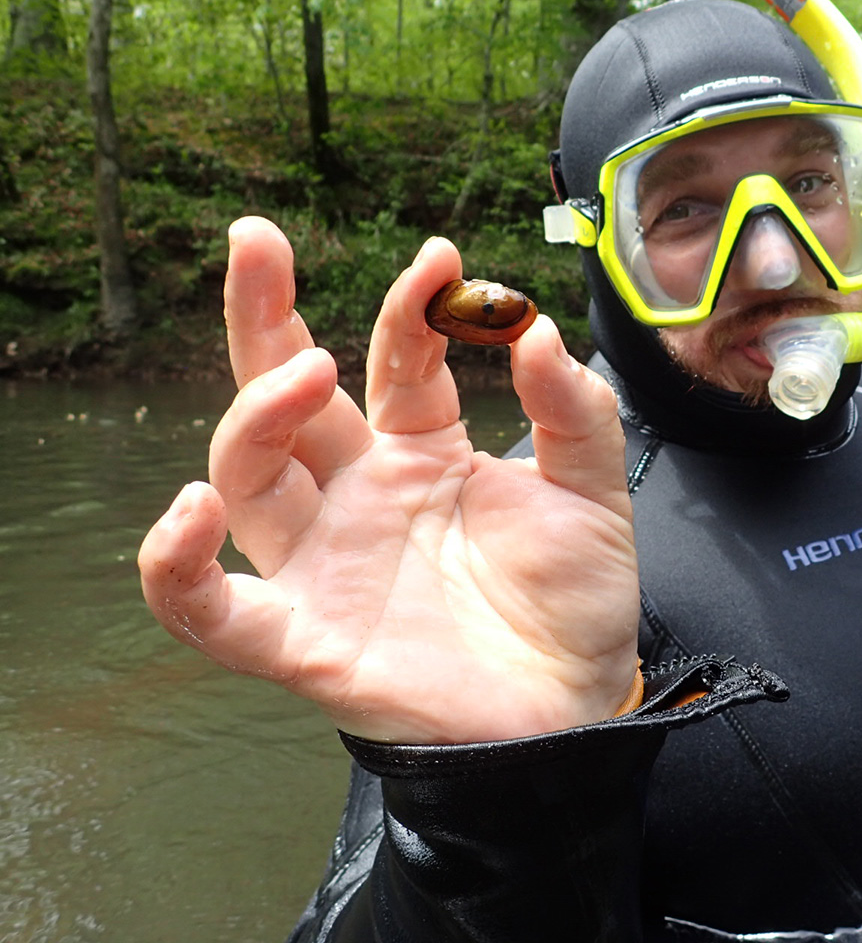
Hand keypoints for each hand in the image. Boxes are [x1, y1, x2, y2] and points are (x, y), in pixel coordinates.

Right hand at [139, 217, 639, 744]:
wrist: (575, 712)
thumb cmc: (575, 604)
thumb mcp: (594, 495)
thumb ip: (574, 413)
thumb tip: (534, 325)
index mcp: (424, 452)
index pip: (397, 360)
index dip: (412, 306)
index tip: (442, 259)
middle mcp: (361, 495)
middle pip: (287, 394)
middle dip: (266, 314)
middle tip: (255, 237)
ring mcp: (327, 562)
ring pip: (248, 473)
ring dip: (255, 415)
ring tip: (305, 372)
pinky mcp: (308, 640)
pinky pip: (212, 610)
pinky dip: (178, 567)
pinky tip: (194, 510)